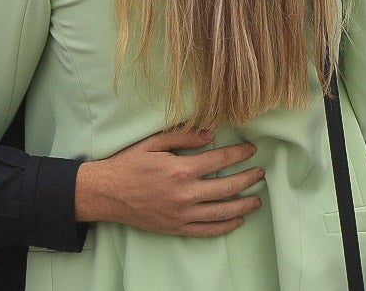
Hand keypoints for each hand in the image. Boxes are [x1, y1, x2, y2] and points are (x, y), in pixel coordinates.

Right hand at [75, 128, 262, 236]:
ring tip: (257, 199)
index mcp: (180, 169)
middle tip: (260, 173)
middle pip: (226, 187)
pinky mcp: (176, 228)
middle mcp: (184, 194)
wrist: (105, 194)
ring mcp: (181, 214)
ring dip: (243, 205)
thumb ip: (185, 137)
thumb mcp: (154, 143)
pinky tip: (237, 221)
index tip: (251, 150)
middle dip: (247, 179)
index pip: (219, 160)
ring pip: (221, 212)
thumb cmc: (128, 165)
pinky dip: (225, 227)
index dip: (239, 154)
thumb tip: (211, 134)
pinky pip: (206, 230)